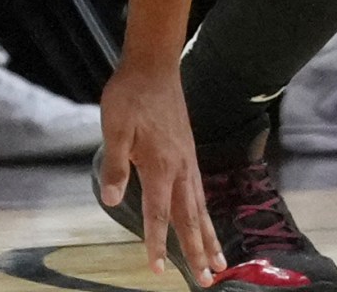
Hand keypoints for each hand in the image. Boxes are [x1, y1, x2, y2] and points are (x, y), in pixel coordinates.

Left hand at [98, 57, 224, 287]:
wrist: (154, 66)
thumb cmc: (130, 95)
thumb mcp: (115, 127)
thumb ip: (118, 165)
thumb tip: (115, 200)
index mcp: (161, 166)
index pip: (159, 214)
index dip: (158, 244)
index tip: (157, 269)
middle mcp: (180, 168)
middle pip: (190, 218)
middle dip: (199, 251)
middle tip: (209, 280)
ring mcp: (188, 160)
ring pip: (201, 207)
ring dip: (210, 237)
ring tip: (221, 262)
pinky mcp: (189, 153)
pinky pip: (200, 191)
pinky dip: (206, 213)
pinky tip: (206, 220)